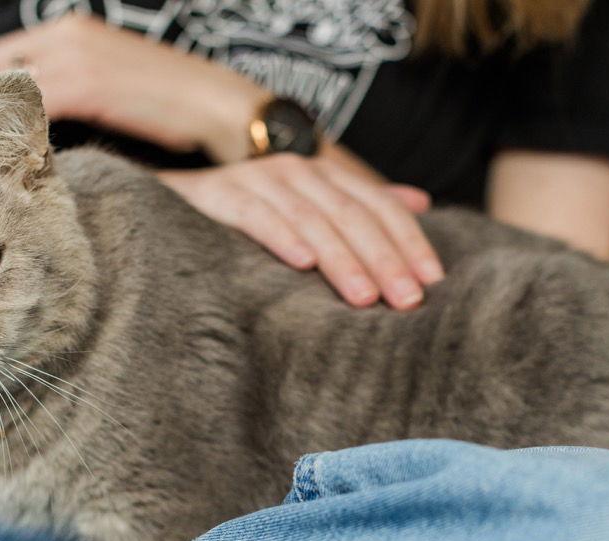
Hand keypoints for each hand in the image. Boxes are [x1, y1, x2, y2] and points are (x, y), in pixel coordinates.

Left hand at [0, 14, 265, 162]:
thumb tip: (31, 153)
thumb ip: (70, 114)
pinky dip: (3, 129)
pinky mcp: (90, 79)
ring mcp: (77, 52)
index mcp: (71, 34)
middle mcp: (67, 36)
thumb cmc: (177, 117)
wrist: (228, 113)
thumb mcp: (114, 103)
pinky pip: (28, 104)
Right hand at [161, 153, 443, 308]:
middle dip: (384, 259)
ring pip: (313, 219)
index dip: (409, 241)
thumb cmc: (252, 213)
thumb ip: (361, 204)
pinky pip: (257, 216)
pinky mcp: (222, 194)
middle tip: (407, 301)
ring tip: (365, 298)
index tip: (432, 281)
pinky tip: (302, 264)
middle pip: (353, 215)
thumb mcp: (310, 207)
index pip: (379, 206)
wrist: (175, 199)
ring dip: (342, 259)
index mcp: (325, 176)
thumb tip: (422, 202)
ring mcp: (260, 179)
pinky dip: (282, 237)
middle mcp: (298, 171)